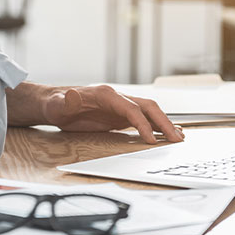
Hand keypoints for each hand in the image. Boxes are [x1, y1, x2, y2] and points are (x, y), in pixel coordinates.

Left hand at [43, 85, 183, 143]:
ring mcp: (120, 106)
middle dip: (163, 122)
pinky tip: (166, 134)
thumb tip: (71, 96)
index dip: (143, 123)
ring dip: (164, 124)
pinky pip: (142, 120)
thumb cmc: (56, 104)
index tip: (152, 140)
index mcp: (106, 94)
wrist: (55, 104)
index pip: (131, 108)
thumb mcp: (57, 104)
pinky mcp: (119, 116)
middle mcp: (117, 98)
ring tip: (179, 138)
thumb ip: (65, 102)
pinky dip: (156, 126)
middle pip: (147, 107)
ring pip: (149, 112)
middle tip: (177, 139)